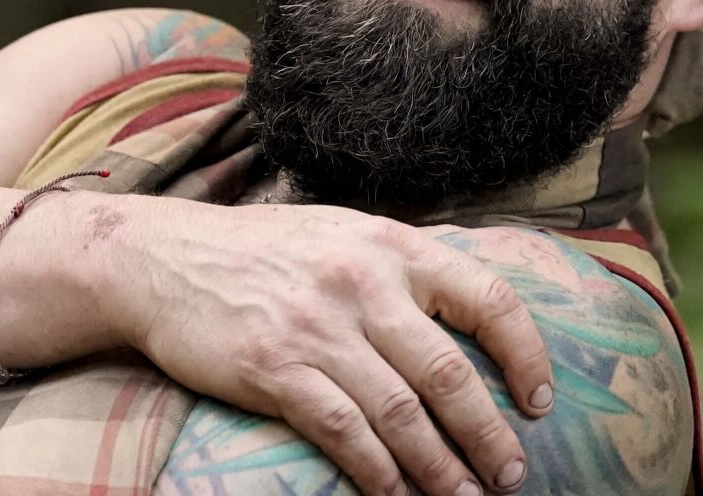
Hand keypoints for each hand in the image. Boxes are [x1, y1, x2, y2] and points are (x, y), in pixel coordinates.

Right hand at [104, 199, 553, 495]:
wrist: (163, 257)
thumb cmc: (261, 249)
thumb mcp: (342, 233)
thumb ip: (400, 268)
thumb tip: (469, 316)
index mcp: (389, 244)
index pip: (486, 297)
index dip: (525, 355)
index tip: (538, 402)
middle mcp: (361, 282)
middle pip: (449, 371)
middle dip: (488, 434)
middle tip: (511, 475)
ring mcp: (316, 326)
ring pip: (402, 413)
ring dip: (441, 468)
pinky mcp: (274, 367)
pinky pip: (344, 432)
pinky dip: (377, 472)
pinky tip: (396, 494)